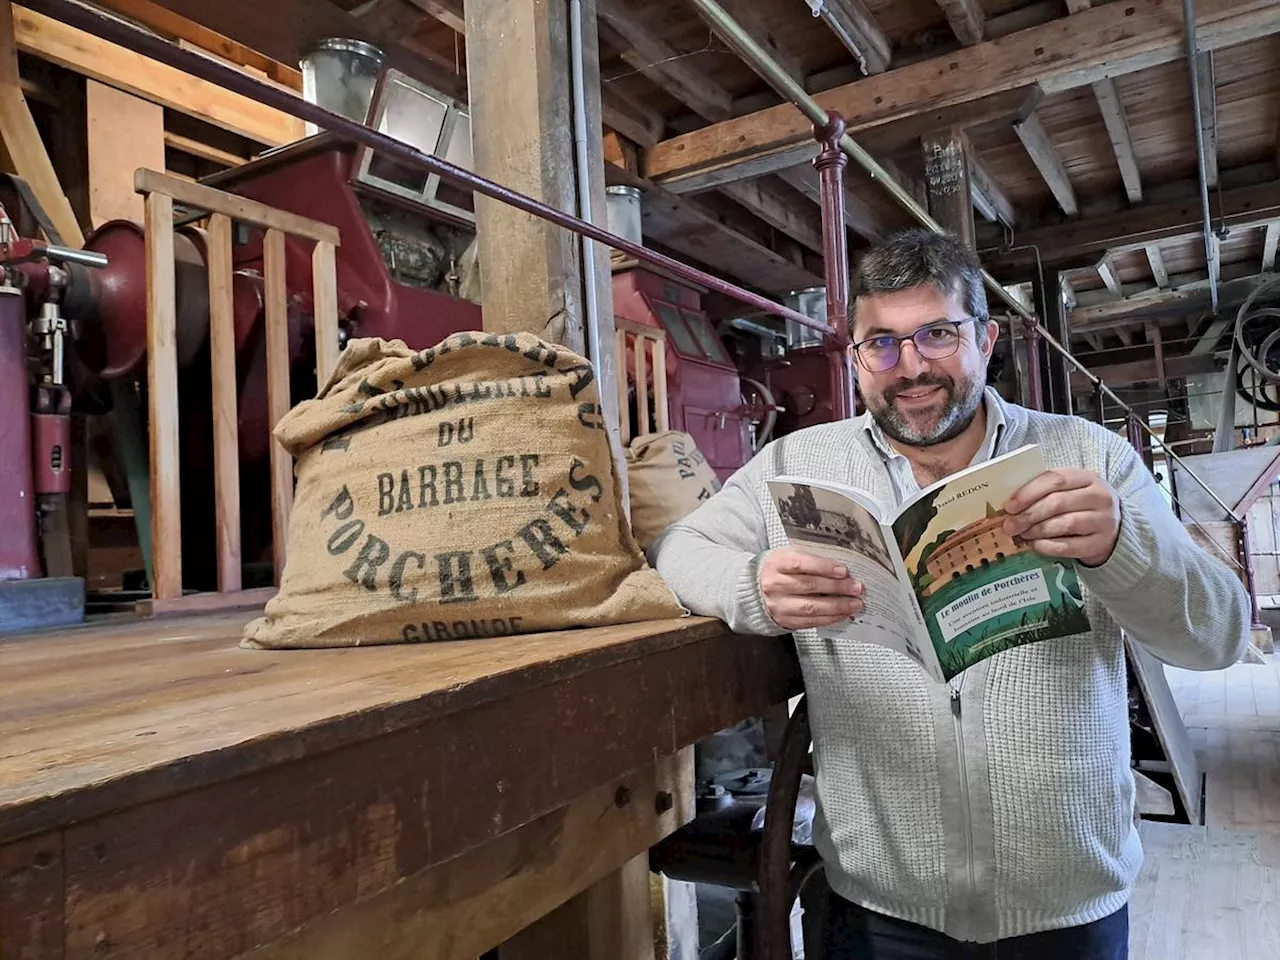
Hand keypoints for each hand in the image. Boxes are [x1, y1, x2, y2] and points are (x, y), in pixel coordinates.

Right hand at [760, 548, 863, 629]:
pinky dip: (830, 618)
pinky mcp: (785, 621)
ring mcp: (779, 605)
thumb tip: (842, 568)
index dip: (823, 567)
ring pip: (811, 607)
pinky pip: (810, 622)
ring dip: (837, 606)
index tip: (843, 570)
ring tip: (856, 604)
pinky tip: (843, 614)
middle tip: (857, 587)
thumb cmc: (778, 570)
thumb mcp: (787, 556)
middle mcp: (775, 585)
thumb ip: (810, 559)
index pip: (800, 564)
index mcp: (777, 564)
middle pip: (809, 586)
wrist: (754, 591)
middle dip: (837, 587)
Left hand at [1003, 468, 1120, 566]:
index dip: (1028, 492)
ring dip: (1037, 530)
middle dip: (1028, 515)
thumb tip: (1010, 505)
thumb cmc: (1081, 506)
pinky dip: (1047, 546)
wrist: (1114, 528)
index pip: (1055, 479)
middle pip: (1057, 502)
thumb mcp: (1070, 490)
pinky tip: (1036, 545)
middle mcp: (1100, 497)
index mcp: (1088, 477)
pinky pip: (1068, 546)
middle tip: (1010, 525)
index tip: (1010, 506)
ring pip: (1064, 524)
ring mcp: (1103, 521)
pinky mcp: (1100, 544)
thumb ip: (1045, 491)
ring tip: (1023, 534)